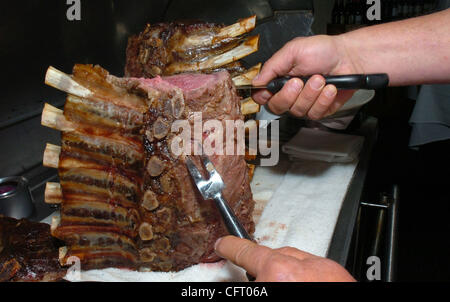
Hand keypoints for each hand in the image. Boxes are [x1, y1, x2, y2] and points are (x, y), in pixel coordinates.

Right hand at [215, 236, 355, 281]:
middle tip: (258, 281)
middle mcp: (299, 265)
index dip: (229, 248)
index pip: (244, 253)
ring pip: (293, 260)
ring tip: (285, 285)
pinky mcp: (336, 271)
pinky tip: (303, 285)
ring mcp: (320, 266)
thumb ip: (253, 284)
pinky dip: (305, 277)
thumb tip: (251, 279)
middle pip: (269, 257)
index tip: (223, 244)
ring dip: (285, 274)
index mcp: (277, 273)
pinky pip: (313, 266)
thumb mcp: (264, 292)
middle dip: (262, 270)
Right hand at [252, 35, 358, 119]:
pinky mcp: (319, 110)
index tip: (270, 90)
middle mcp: (289, 94)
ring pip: (298, 111)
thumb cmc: (323, 50)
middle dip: (290, 95)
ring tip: (320, 79)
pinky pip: (315, 113)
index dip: (264, 96)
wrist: (349, 57)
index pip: (262, 96)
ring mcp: (304, 103)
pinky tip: (329, 88)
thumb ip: (272, 67)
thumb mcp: (293, 51)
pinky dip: (323, 100)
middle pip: (277, 107)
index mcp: (279, 79)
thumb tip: (256, 81)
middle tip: (299, 81)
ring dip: (310, 94)